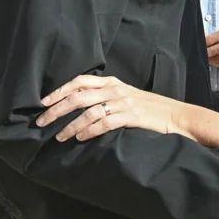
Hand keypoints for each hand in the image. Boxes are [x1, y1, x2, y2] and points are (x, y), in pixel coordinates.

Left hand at [36, 75, 184, 139]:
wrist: (177, 116)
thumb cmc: (149, 109)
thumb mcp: (126, 97)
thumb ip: (106, 97)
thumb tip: (76, 106)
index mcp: (113, 82)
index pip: (80, 81)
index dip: (59, 91)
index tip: (42, 102)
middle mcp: (116, 89)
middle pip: (79, 96)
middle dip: (56, 110)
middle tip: (41, 122)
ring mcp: (125, 102)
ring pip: (89, 110)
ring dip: (70, 125)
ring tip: (59, 137)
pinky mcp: (132, 116)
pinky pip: (105, 122)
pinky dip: (89, 130)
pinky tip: (80, 138)